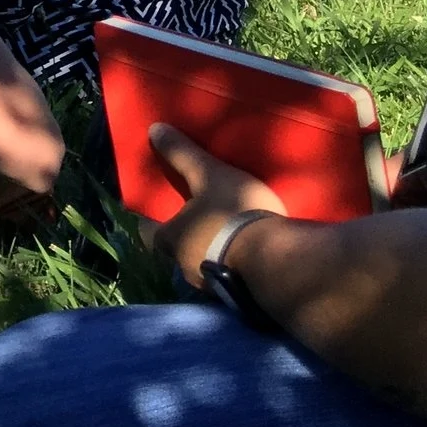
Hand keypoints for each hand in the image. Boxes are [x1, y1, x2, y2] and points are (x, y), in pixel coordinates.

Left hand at [140, 122, 288, 286]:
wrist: (279, 263)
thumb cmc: (233, 215)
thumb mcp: (209, 175)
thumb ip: (183, 155)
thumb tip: (154, 130)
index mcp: (170, 241)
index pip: (147, 231)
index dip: (151, 218)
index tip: (158, 208)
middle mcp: (184, 268)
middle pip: (177, 250)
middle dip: (186, 235)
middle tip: (199, 217)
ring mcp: (212, 287)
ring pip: (204, 264)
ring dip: (212, 250)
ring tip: (228, 233)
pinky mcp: (241, 296)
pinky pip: (230, 275)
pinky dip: (234, 263)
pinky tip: (249, 252)